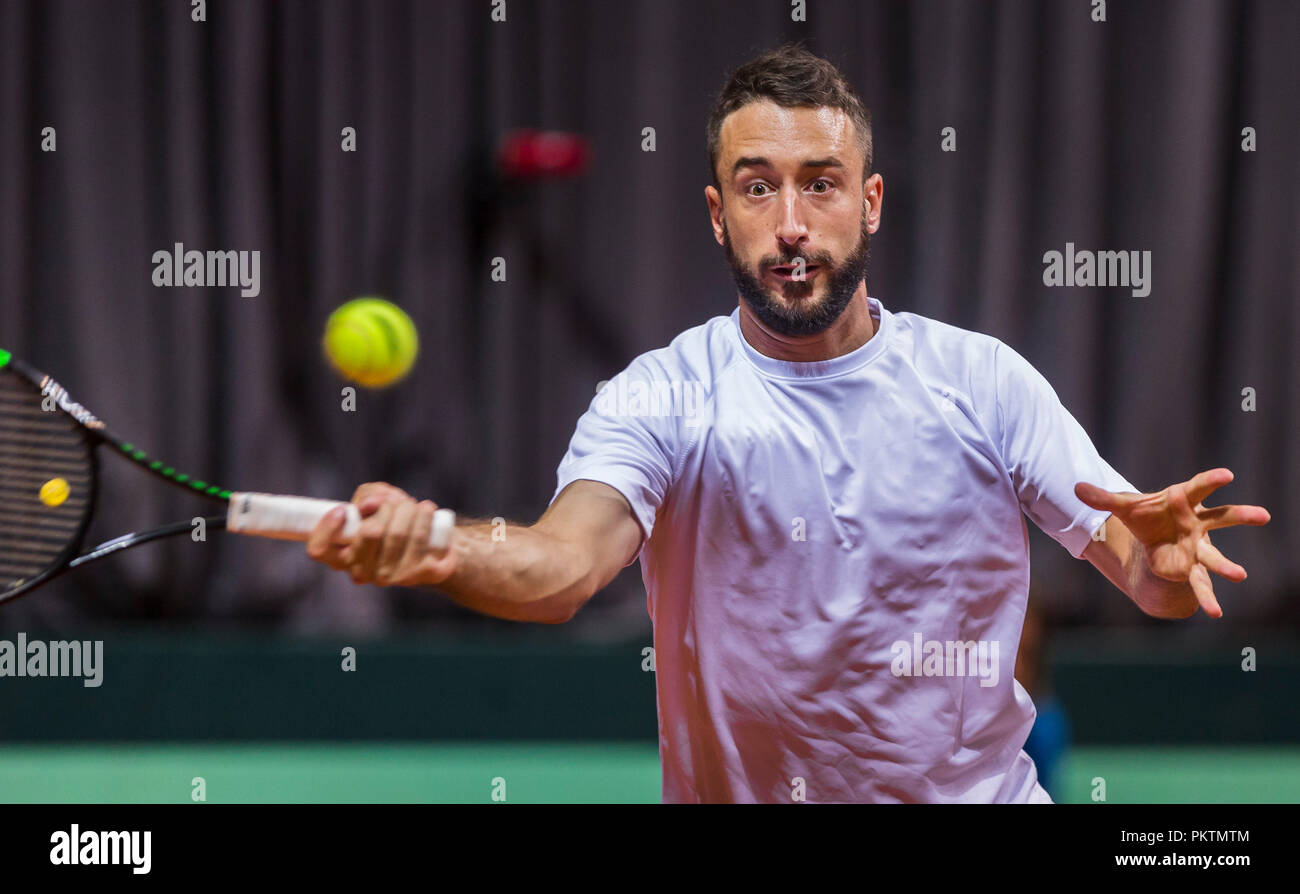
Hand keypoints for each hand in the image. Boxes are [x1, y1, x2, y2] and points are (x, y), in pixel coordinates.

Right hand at [305, 482, 456, 586]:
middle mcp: (362, 572)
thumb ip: (369, 495)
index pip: (319, 550)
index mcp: (342, 556)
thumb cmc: (396, 520)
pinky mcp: (420, 574)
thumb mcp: (376, 502)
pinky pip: (421, 538)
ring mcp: (391, 577)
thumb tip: (371, 505)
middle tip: (398, 503)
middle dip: (388, 507)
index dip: (327, 528)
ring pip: (398, 533)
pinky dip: (425, 516)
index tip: (342, 509)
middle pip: (371, 532)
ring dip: (409, 509)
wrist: (437, 547)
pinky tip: (427, 511)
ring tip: (417, 506)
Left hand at [1075, 468, 1269, 617]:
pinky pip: (1200, 584)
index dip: (1212, 481)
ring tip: (1240, 575)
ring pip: (1216, 556)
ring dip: (1227, 566)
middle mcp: (1197, 524)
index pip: (1199, 488)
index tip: (1227, 475)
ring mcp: (1199, 547)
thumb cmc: (1149, 515)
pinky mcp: (1192, 568)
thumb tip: (1075, 488)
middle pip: (1223, 517)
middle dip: (1241, 515)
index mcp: (1183, 502)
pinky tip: (1213, 613)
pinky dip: (1206, 598)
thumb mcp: (1125, 507)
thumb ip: (1103, 498)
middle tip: (1263, 515)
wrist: (1158, 535)